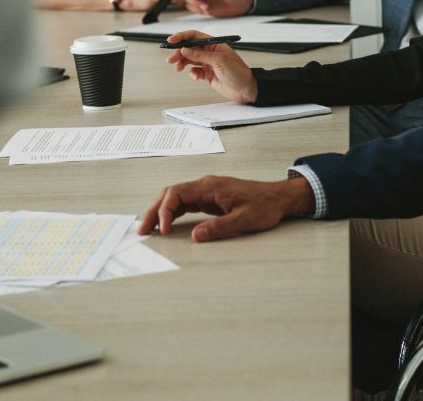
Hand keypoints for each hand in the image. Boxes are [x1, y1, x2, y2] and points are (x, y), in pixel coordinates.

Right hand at [138, 175, 315, 241]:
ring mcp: (207, 191)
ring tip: (150, 229)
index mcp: (211, 186)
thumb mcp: (244, 219)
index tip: (163, 230)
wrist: (279, 197)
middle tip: (144, 230)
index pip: (177, 193)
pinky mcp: (210, 198)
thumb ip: (219, 227)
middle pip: (171, 193)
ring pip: (176, 197)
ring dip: (162, 211)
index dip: (165, 211)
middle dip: (155, 210)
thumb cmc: (265, 205)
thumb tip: (195, 236)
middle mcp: (206, 185)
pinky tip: (166, 224)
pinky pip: (186, 203)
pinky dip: (173, 212)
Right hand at [164, 29, 256, 103]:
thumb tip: (185, 49)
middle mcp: (211, 52)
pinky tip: (196, 77)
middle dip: (179, 52)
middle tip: (170, 59)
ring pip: (190, 59)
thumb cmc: (238, 73)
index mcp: (215, 44)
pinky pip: (195, 71)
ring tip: (177, 67)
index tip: (171, 40)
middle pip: (190, 48)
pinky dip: (192, 73)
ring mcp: (209, 63)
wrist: (245, 90)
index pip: (195, 36)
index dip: (182, 37)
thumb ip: (201, 55)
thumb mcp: (219, 61)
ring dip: (182, 62)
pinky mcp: (208, 74)